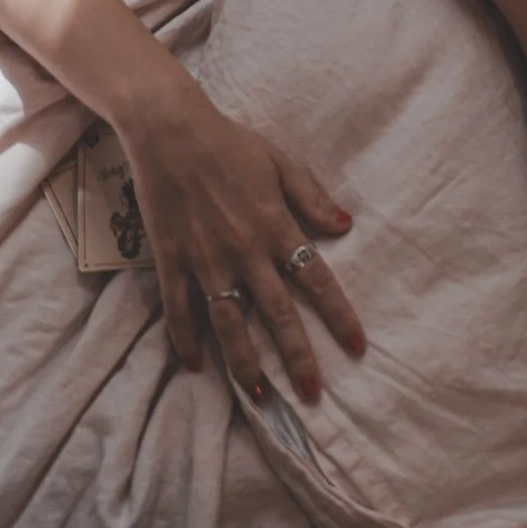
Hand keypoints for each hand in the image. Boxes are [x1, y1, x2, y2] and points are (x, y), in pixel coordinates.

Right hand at [121, 83, 364, 404]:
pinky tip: (196, 365)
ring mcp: (205, 259)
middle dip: (296, 358)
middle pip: (276, 314)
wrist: (170, 130)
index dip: (338, 315)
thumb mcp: (280, 161)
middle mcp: (244, 250)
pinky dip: (186, 340)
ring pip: (228, 324)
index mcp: (275, 225)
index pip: (315, 279)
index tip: (357, 347)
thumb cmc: (229, 142)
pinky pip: (179, 310)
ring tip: (260, 396)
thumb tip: (346, 227)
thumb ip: (312, 197)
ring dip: (245, 363)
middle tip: (312, 396)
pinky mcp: (171, 261)